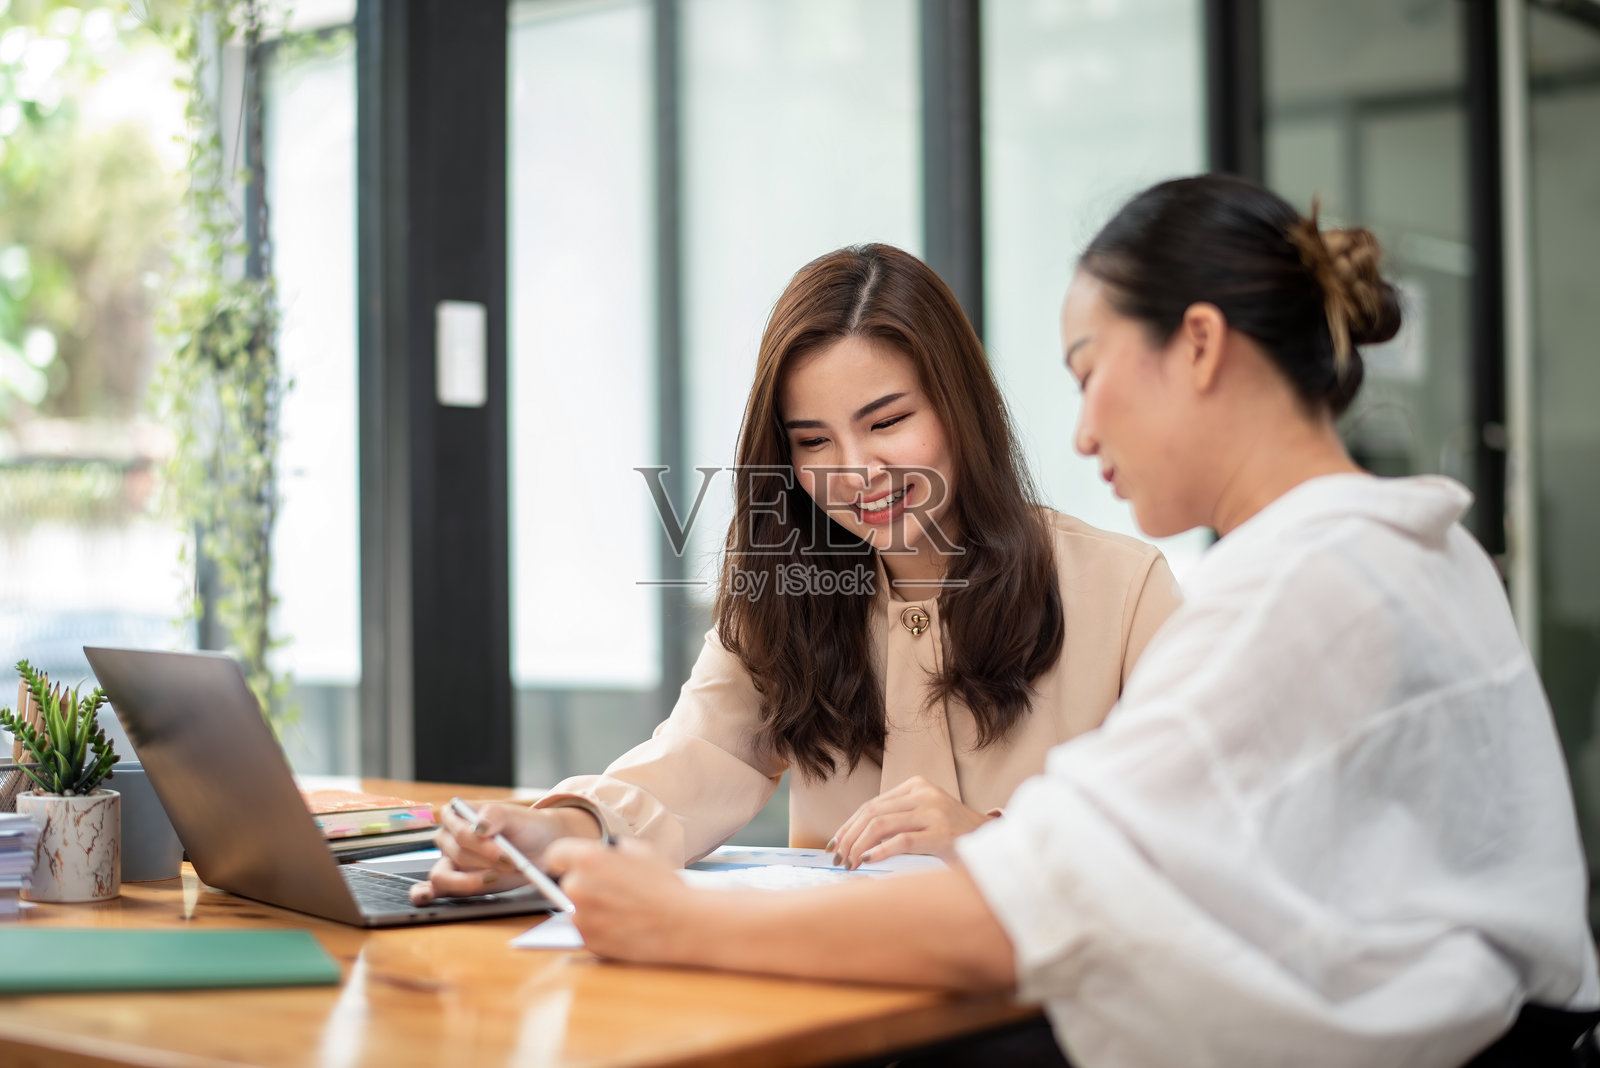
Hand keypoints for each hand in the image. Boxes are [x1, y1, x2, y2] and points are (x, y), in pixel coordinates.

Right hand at [409, 802, 596, 904]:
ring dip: (469, 881)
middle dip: (486, 862)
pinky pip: (434, 889)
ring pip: (443, 876)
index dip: (482, 845)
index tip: (505, 853)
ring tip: (494, 877)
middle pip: (457, 854)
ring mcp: (450, 862)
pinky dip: (425, 894)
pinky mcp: (455, 883)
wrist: (540, 847)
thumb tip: (479, 827)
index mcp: (456, 814)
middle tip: (512, 863)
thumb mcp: (514, 815)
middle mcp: (448, 838)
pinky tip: (426, 897)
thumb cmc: (524, 826)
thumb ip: (495, 815)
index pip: (460, 832)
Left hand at [542, 838, 694, 961]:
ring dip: (591, 909)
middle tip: (612, 890)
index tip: (571, 864)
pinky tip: (622, 924)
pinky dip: (598, 928)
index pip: (555, 854)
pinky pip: (585, 930)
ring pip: (576, 909)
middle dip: (585, 885)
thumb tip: (606, 853)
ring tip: (621, 910)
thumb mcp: (642, 851)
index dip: (565, 859)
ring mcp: (580, 917)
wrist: (681, 924)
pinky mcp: (587, 941)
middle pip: (567, 883)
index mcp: (588, 859)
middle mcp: (577, 887)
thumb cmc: (664, 887)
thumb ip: (613, 850)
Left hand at [828, 776, 992, 868]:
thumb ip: (896, 820)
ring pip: (882, 824)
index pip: (872, 804)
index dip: (849, 825)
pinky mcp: (941, 834)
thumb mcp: (923, 817)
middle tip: (838, 857)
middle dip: (849, 836)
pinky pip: (902, 841)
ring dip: (859, 846)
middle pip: (872, 812)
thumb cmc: (953, 835)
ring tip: (850, 862)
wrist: (991, 842)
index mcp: (917, 785)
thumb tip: (853, 839)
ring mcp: (934, 812)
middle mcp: (924, 794)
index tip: (835, 844)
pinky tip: (868, 861)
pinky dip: (880, 851)